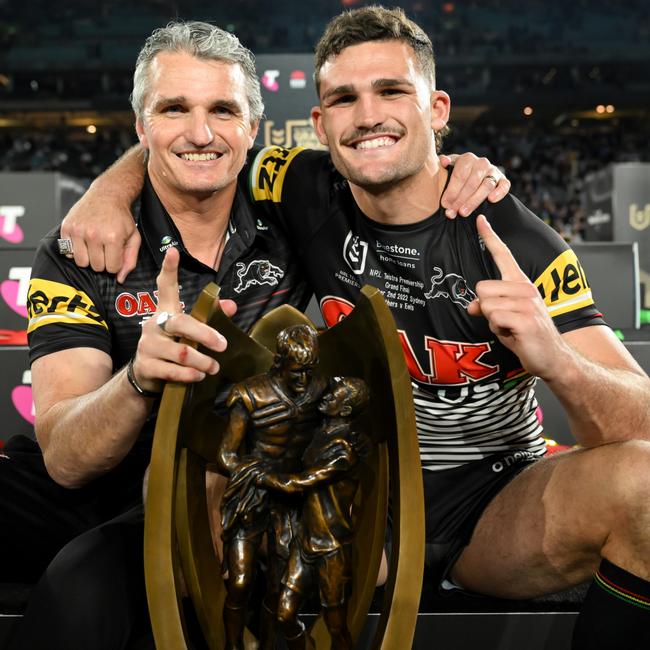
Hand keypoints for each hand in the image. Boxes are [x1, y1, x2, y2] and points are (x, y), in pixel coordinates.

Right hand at [60, 192, 139, 283]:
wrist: (107, 195)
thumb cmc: (121, 218)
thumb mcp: (133, 238)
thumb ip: (130, 260)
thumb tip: (119, 279)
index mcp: (112, 237)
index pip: (111, 268)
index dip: (115, 263)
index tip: (116, 253)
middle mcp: (94, 234)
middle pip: (96, 267)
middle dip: (103, 261)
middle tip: (106, 249)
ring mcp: (78, 230)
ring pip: (81, 262)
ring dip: (89, 258)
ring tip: (95, 246)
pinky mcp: (67, 227)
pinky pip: (68, 252)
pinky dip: (76, 250)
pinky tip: (84, 241)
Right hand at [130, 247, 236, 391]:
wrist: (146, 377)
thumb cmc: (173, 348)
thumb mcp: (190, 333)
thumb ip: (210, 318)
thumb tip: (232, 305)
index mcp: (165, 312)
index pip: (165, 287)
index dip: (169, 270)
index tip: (173, 251)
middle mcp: (154, 325)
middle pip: (181, 323)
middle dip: (205, 334)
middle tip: (223, 345)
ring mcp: (148, 346)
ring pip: (180, 352)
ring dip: (202, 361)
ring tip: (213, 367)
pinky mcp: (146, 366)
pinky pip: (172, 371)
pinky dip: (189, 375)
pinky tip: (198, 376)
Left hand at [439, 153, 510, 218]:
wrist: (473, 174)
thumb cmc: (458, 173)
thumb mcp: (449, 168)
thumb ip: (446, 165)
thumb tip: (443, 160)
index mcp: (467, 159)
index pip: (460, 175)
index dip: (451, 191)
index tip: (445, 204)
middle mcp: (482, 163)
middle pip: (472, 182)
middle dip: (461, 199)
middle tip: (453, 211)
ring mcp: (493, 171)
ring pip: (486, 186)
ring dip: (474, 200)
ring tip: (464, 212)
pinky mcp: (503, 180)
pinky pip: (504, 185)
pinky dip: (499, 192)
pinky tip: (491, 200)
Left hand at [468, 215, 568, 378]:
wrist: (553, 358)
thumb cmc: (528, 336)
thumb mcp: (504, 318)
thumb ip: (488, 306)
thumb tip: (471, 305)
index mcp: (521, 284)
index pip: (503, 255)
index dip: (490, 238)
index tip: (480, 220)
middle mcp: (526, 288)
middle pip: (482, 288)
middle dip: (486, 308)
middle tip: (504, 321)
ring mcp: (527, 303)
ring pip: (486, 304)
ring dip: (493, 322)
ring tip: (510, 328)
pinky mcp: (526, 318)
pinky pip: (494, 318)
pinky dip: (498, 330)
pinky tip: (514, 335)